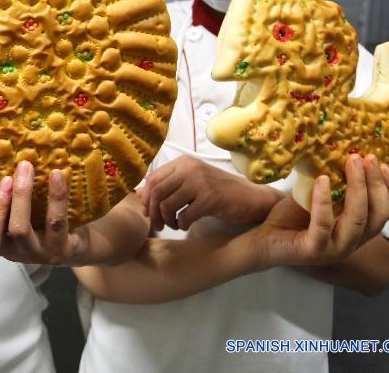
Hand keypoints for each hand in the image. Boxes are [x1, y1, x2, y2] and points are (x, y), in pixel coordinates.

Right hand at [0, 160, 91, 265]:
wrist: (83, 240)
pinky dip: (56, 198)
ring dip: (21, 196)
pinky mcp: (59, 251)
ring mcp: (33, 254)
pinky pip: (56, 224)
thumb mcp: (22, 202)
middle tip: (4, 177)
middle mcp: (8, 249)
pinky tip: (58, 175)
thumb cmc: (45, 215)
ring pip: (19, 230)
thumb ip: (5, 185)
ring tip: (26, 167)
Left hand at [139, 155, 282, 230]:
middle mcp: (190, 168)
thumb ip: (168, 185)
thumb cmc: (219, 191)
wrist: (251, 197)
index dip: (146, 198)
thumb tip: (138, 195)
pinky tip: (186, 225)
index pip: (152, 179)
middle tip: (158, 224)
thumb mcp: (192, 182)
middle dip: (152, 212)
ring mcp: (200, 182)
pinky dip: (181, 224)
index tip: (149, 212)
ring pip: (167, 204)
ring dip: (166, 220)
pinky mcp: (211, 198)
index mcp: (183, 162)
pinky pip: (184, 215)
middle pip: (156, 191)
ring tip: (174, 225)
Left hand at [253, 154, 388, 267]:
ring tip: (351, 163)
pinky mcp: (314, 251)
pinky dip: (324, 201)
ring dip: (357, 188)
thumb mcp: (317, 196)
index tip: (384, 164)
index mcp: (357, 230)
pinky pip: (323, 225)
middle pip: (377, 214)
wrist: (264, 239)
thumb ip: (334, 184)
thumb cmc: (292, 217)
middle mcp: (352, 242)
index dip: (388, 188)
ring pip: (357, 220)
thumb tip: (344, 152)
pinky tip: (322, 180)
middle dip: (375, 183)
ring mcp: (335, 249)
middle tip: (366, 157)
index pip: (384, 211)